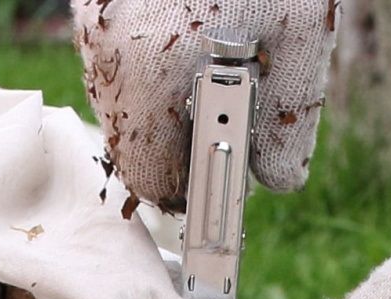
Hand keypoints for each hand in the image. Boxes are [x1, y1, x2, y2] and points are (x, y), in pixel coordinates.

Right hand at [72, 0, 333, 208]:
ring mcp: (94, 28)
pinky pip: (111, 58)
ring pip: (118, 102)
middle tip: (221, 115)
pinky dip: (144, 61)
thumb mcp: (301, 38)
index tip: (218, 178)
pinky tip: (185, 29)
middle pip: (132, 146)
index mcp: (156, 81)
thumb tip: (276, 180)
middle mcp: (111, 59)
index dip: (191, 189)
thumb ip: (289, 120)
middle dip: (174, 143)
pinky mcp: (89, 2)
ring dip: (157, 102)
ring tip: (209, 61)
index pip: (154, 183)